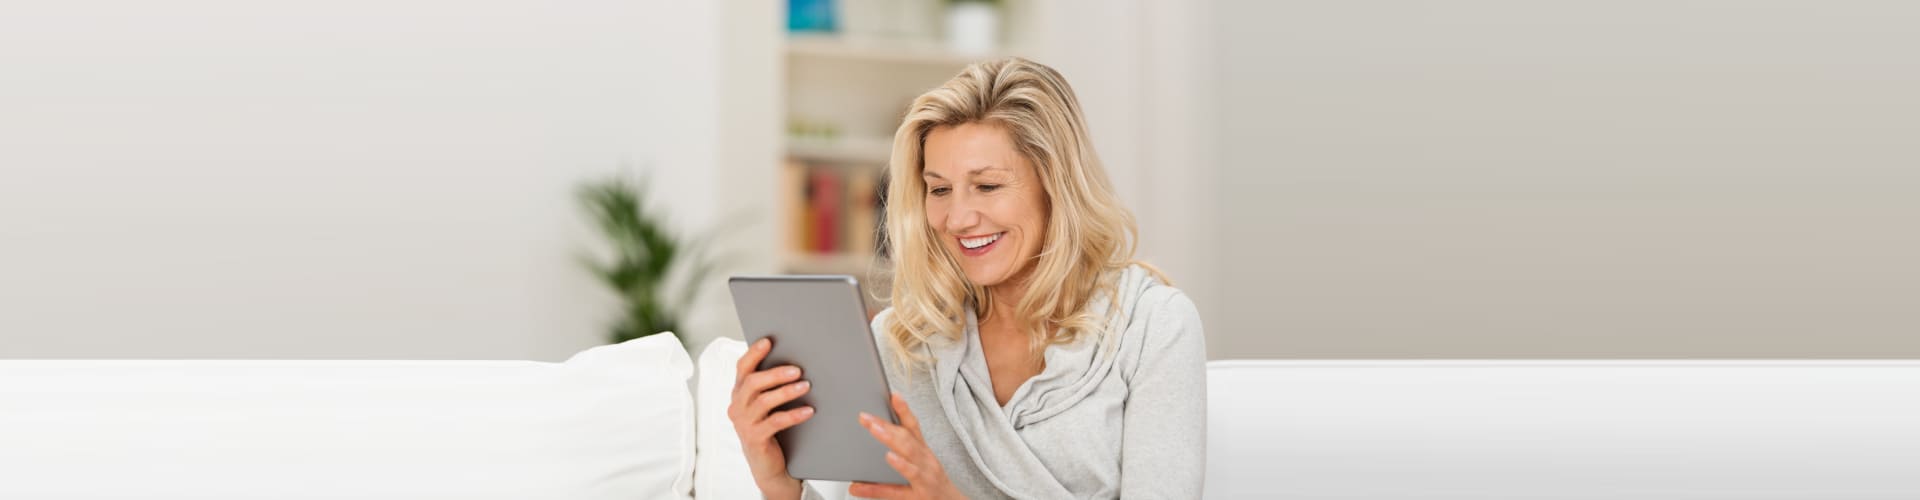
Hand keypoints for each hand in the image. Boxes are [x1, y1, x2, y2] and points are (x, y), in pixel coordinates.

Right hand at [727, 338, 814, 499]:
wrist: (767, 466)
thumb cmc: (769, 429)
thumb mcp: (765, 406)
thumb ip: (769, 386)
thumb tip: (792, 362)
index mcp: (738, 394)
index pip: (742, 369)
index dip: (754, 354)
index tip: (768, 341)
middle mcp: (737, 406)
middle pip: (753, 383)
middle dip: (775, 373)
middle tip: (797, 369)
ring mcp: (744, 424)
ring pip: (764, 401)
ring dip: (787, 392)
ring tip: (806, 386)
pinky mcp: (755, 438)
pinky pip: (776, 422)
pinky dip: (794, 414)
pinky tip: (808, 410)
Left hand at [848, 393, 964, 499]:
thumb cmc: (931, 483)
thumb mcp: (919, 463)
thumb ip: (900, 450)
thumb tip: (877, 433)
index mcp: (923, 451)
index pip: (913, 426)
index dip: (904, 410)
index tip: (894, 395)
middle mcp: (926, 461)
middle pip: (906, 439)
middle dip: (886, 426)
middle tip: (866, 417)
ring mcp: (924, 477)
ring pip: (907, 457)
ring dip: (890, 442)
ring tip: (874, 431)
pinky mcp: (919, 495)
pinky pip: (896, 490)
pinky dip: (881, 485)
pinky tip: (871, 476)